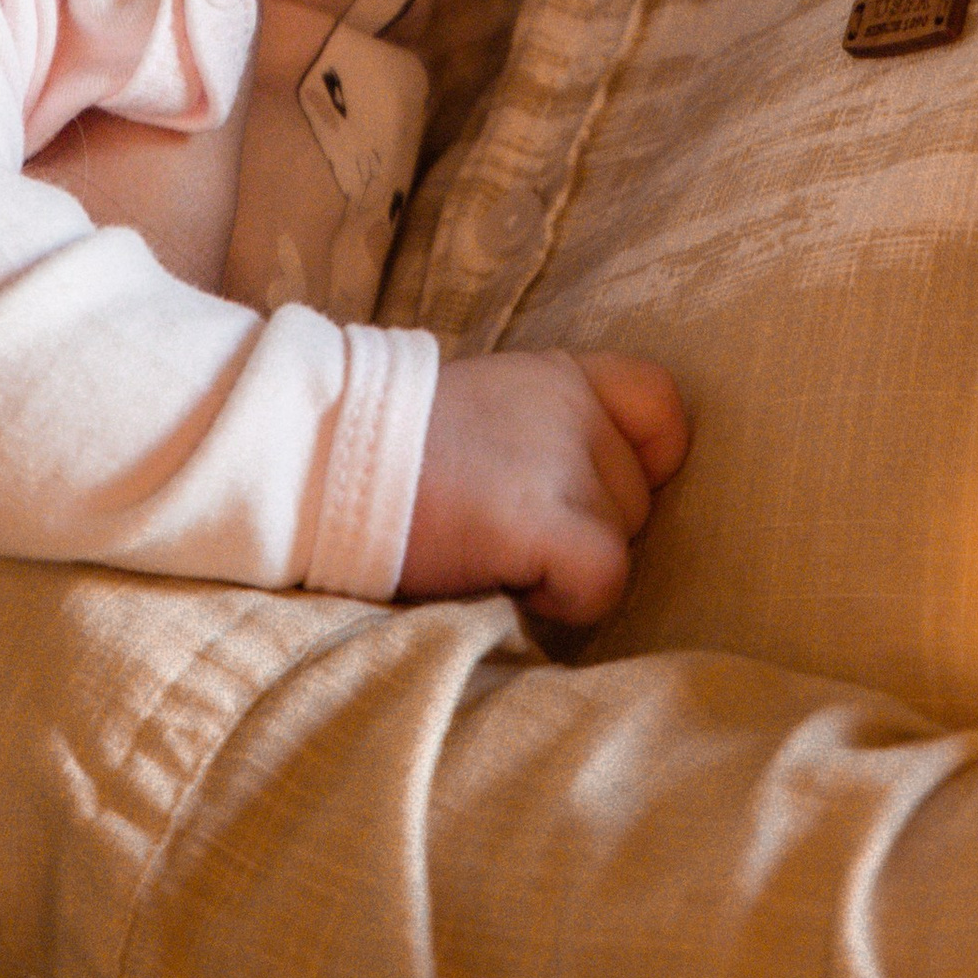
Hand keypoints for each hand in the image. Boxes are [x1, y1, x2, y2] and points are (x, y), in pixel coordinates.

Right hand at [399, 347, 687, 624]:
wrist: (316, 458)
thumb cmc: (390, 454)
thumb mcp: (483, 412)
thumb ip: (544, 436)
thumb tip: (584, 504)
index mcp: (558, 375)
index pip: (661, 406)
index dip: (643, 461)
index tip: (587, 494)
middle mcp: (574, 408)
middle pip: (637, 500)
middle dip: (584, 531)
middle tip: (504, 532)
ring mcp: (562, 462)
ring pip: (622, 546)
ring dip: (566, 569)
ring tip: (491, 554)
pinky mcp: (543, 521)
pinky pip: (602, 582)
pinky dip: (565, 601)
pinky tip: (507, 584)